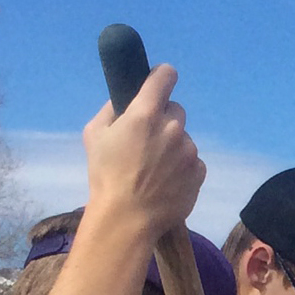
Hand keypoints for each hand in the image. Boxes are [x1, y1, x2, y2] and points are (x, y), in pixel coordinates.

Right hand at [81, 62, 203, 240]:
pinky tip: (167, 181)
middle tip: (149, 139)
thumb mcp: (95, 134)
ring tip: (156, 168)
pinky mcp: (199, 173)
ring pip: (184, 139)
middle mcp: (172, 128)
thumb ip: (112, 110)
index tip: (161, 81)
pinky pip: (193, 162)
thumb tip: (126, 101)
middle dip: (164, 118)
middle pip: (176, 110)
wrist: (128, 217)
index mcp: (145, 113)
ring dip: (174, 146)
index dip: (163, 76)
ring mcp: (189, 151)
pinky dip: (183, 167)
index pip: (165, 77)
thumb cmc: (105, 174)